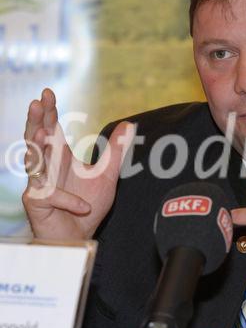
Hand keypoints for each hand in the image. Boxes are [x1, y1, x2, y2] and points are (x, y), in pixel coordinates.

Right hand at [22, 88, 133, 239]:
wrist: (81, 234)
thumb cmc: (87, 204)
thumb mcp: (107, 174)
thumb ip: (116, 150)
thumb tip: (129, 124)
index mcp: (60, 157)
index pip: (51, 129)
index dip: (48, 112)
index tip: (47, 93)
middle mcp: (46, 167)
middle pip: (35, 140)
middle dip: (36, 121)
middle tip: (37, 102)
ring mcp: (39, 185)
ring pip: (34, 163)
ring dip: (37, 150)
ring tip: (41, 134)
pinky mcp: (38, 204)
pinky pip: (51, 196)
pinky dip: (69, 200)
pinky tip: (83, 205)